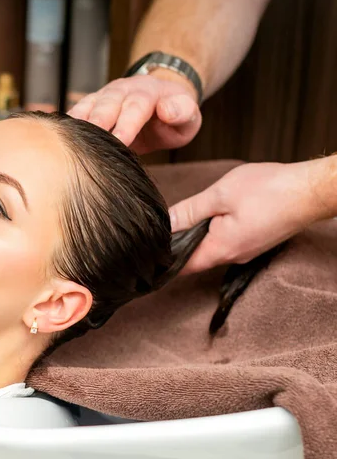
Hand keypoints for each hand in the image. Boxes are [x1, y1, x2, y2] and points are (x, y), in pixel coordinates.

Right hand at [68, 71, 201, 153]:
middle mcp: (123, 91)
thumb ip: (183, 112)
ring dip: (77, 123)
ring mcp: (105, 97)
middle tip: (86, 142)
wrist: (162, 99)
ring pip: (87, 107)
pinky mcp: (93, 106)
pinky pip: (77, 113)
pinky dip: (67, 125)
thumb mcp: (189, 115)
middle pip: (106, 105)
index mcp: (148, 93)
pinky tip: (57, 139)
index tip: (119, 140)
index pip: (136, 107)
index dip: (126, 123)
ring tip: (64, 140)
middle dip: (96, 122)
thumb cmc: (176, 114)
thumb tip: (168, 110)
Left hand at [169, 161, 321, 272]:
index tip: (148, 252)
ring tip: (184, 219)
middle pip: (196, 258)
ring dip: (197, 237)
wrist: (310, 192)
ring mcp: (245, 251)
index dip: (164, 261)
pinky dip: (214, 232)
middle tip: (161, 230)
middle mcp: (232, 256)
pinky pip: (227, 242)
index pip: (182, 267)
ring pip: (211, 249)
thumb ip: (189, 211)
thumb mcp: (220, 195)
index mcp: (220, 249)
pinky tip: (213, 215)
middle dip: (178, 247)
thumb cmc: (270, 190)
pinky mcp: (254, 242)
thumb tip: (164, 223)